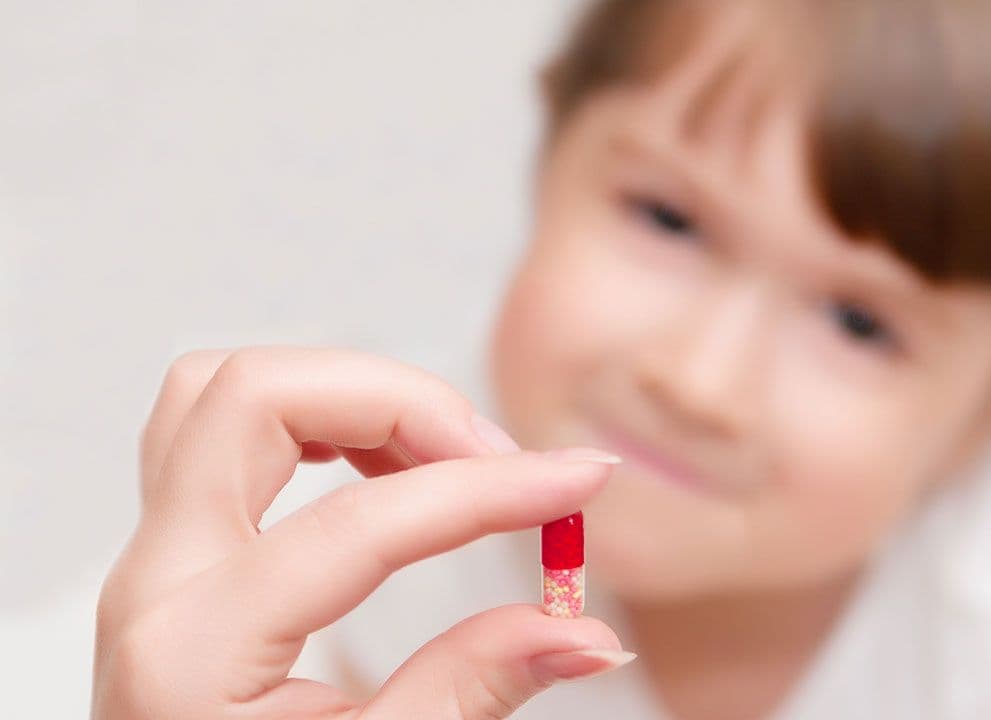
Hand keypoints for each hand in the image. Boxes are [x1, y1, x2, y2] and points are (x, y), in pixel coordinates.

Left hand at [93, 347, 631, 718]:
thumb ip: (472, 689)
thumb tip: (583, 634)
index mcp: (193, 652)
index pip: (358, 523)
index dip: (486, 489)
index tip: (576, 479)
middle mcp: (155, 581)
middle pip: (255, 398)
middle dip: (399, 400)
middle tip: (496, 457)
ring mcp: (155, 556)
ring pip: (224, 390)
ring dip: (348, 394)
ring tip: (443, 452)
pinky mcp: (174, 549)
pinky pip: (223, 427)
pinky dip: (317, 415)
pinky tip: (388, 460)